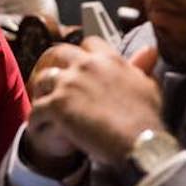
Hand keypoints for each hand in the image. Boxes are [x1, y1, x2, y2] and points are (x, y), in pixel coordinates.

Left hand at [26, 38, 161, 165]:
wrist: (139, 142)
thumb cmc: (147, 118)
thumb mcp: (148, 86)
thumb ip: (141, 66)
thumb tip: (148, 50)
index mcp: (108, 59)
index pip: (90, 43)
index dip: (85, 54)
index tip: (83, 66)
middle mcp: (86, 65)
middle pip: (61, 53)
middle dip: (59, 67)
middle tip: (58, 83)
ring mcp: (69, 83)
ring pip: (43, 78)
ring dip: (44, 91)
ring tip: (46, 105)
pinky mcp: (56, 104)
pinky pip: (36, 109)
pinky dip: (36, 119)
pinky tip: (40, 127)